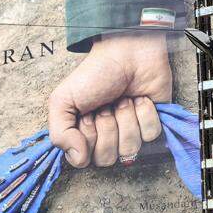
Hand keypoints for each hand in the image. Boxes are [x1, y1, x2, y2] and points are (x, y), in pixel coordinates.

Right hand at [48, 32, 170, 167]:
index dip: (87, 137)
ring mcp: (131, 133)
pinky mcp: (152, 124)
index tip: (88, 114)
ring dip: (126, 119)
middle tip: (106, 106)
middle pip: (108, 158)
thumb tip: (77, 159)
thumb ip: (59, 134)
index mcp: (84, 135)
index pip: (84, 160)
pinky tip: (140, 99)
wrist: (127, 52)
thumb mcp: (63, 100)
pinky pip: (151, 135)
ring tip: (123, 99)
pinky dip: (145, 114)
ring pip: (130, 149)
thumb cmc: (94, 74)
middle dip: (107, 128)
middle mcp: (107, 139)